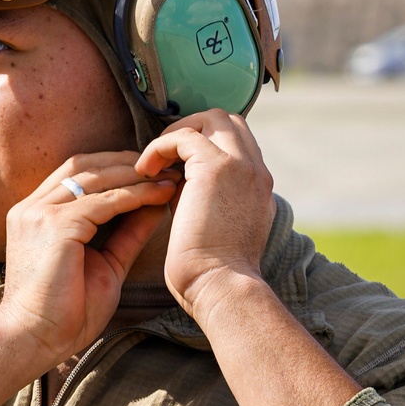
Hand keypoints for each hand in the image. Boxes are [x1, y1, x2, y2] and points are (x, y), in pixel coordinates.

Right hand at [0, 151, 177, 365]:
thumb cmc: (64, 313)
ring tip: (167, 177)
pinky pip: (102, 201)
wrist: (33, 340)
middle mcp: (33, 207)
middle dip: (126, 162)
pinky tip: (157, 195)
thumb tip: (154, 207)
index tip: (150, 173)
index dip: (114, 167)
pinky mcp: (55, 226)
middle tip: (164, 166)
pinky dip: (133, 195)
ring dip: (134, 174)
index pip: (76, 173)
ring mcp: (40, 213)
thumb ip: (125, 234)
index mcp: (36, 214)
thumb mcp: (104, 264)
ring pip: (94, 177)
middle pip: (83, 165)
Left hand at [135, 110, 275, 328]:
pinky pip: (183, 136)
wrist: (221, 286)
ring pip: (210, 119)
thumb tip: (178, 184)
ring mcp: (240, 165)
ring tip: (152, 164)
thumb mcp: (216, 226)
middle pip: (228, 121)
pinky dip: (160, 147)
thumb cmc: (212, 273)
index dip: (206, 144)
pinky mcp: (215, 168)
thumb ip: (206, 199)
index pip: (238, 142)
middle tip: (165, 157)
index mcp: (259, 185)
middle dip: (192, 129)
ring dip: (176, 134)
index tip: (177, 166)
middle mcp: (256, 170)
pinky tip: (145, 171)